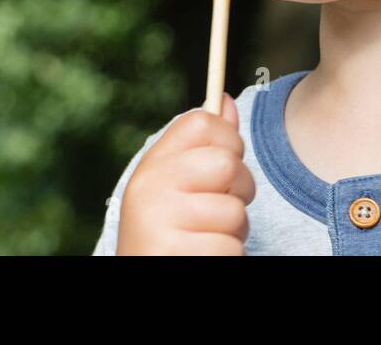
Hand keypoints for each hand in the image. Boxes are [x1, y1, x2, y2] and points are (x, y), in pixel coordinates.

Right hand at [115, 93, 255, 254]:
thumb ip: (202, 146)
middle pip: (227, 164)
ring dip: (234, 232)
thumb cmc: (168, 231)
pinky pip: (232, 248)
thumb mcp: (176, 185)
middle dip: (240, 190)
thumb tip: (224, 100)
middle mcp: (150, 189)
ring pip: (235, 212)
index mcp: (151, 166)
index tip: (225, 165)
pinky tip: (203, 256)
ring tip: (208, 238)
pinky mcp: (177, 255)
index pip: (201, 122)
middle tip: (221, 209)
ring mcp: (160, 223)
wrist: (141, 279)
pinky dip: (228, 256)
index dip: (228, 140)